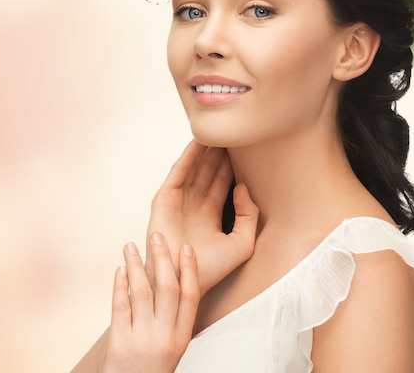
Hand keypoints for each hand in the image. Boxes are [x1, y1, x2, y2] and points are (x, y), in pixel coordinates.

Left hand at [100, 237, 198, 372]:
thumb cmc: (149, 369)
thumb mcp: (169, 348)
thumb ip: (170, 319)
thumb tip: (166, 278)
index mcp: (182, 337)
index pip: (191, 295)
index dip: (190, 268)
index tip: (186, 247)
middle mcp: (165, 337)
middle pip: (168, 287)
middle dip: (162, 258)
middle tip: (156, 235)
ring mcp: (142, 340)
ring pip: (142, 292)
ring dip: (136, 265)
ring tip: (130, 246)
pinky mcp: (119, 345)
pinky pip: (120, 307)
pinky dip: (120, 285)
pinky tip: (119, 270)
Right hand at [146, 140, 258, 295]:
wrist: (182, 282)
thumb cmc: (210, 270)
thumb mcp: (242, 244)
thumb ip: (249, 215)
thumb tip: (243, 187)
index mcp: (210, 216)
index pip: (223, 183)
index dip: (232, 166)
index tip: (245, 147)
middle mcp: (194, 206)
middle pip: (209, 172)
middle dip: (220, 153)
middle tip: (231, 131)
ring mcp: (179, 201)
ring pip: (195, 168)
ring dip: (205, 151)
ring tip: (217, 131)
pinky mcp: (165, 199)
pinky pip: (178, 173)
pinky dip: (188, 157)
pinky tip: (198, 143)